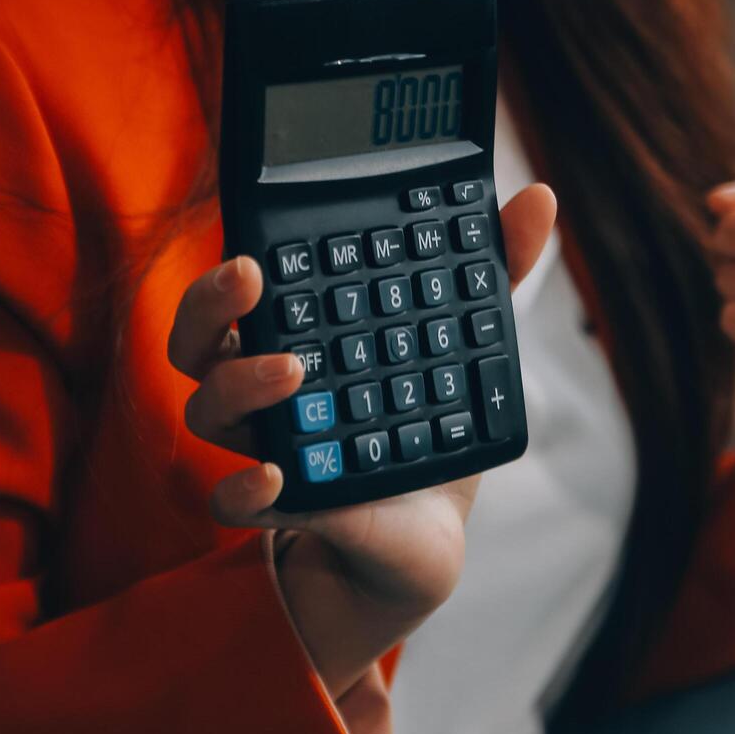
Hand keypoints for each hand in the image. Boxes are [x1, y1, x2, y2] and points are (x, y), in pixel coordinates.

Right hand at [168, 185, 557, 695]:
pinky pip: (230, 502)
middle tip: (250, 275)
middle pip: (195, 340)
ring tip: (292, 369)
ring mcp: (266, 447)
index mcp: (292, 337)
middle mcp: (262, 390)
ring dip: (240, 381)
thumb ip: (493, 272)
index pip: (239, 293)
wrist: (428, 535)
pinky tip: (275, 475)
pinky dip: (243, 489)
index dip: (231, 269)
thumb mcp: (466, 347)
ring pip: (207, 410)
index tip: (259, 248)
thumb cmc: (425, 426)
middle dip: (209, 301)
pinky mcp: (282, 509)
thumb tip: (539, 198)